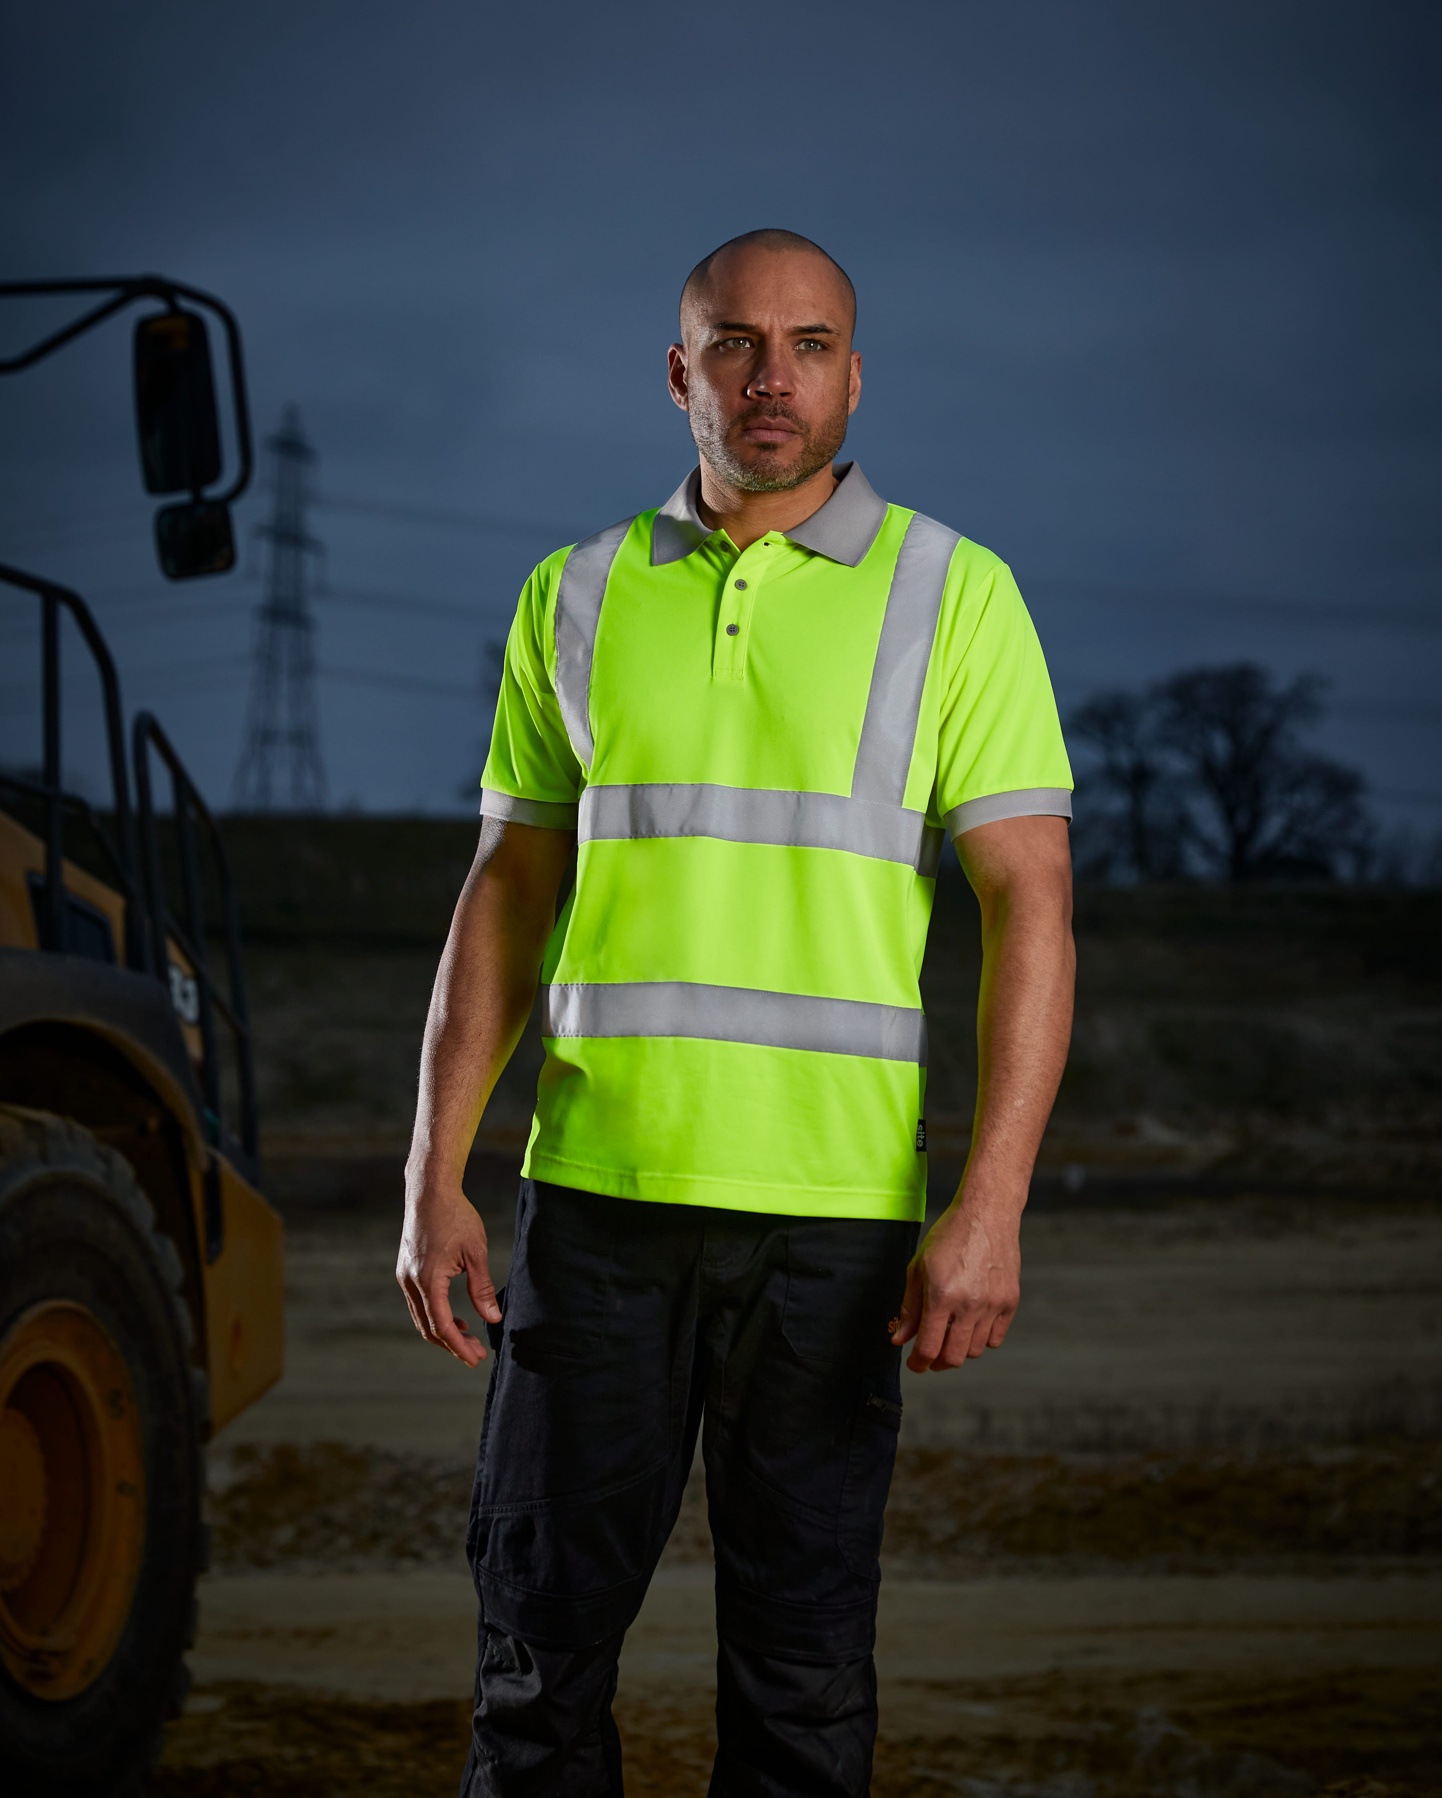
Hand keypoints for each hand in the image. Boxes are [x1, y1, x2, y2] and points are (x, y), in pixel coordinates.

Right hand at [396, 1174, 501, 1367]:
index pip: (442, 1326)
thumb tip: (493, 1318)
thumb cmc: (455, 1216)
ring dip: (443, 1332)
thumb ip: (482, 1288)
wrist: (429, 1191)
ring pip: (421, 1317)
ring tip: (468, 1338)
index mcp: (428, 1280)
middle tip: (476, 1354)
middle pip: (428, 1328)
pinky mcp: (406, 1270)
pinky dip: (435, 1316)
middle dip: (452, 1345)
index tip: (475, 1358)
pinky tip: (456, 1317)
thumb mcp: (475, 1252)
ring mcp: (405, 1276)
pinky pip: (419, 1303)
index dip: (459, 1346)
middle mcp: (410, 1282)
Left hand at [891, 1194, 1020, 1372]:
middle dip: (938, 1363)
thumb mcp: (919, 1267)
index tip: (915, 1364)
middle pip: (954, 1357)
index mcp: (942, 1295)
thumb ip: (909, 1307)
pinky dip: (981, 1339)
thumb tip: (900, 1339)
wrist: (986, 1214)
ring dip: (959, 1349)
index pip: (929, 1348)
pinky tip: (971, 1325)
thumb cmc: (950, 1235)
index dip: (919, 1363)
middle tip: (930, 1356)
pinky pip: (995, 1338)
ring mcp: (993, 1304)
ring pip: (975, 1351)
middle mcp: (969, 1304)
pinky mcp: (1010, 1301)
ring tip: (950, 1335)